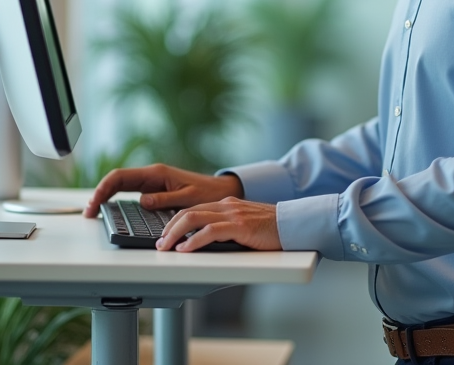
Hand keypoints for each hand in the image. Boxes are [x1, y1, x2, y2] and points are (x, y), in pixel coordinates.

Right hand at [82, 164, 243, 217]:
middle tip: (88, 212)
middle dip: (99, 194)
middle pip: (117, 180)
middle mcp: (151, 175)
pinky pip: (130, 191)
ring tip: (95, 211)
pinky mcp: (155, 189)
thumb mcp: (188, 198)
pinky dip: (117, 198)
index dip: (103, 189)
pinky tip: (111, 209)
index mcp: (156, 173)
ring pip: (121, 185)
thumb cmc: (208, 193)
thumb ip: (165, 199)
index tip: (94, 203)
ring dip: (106, 196)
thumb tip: (143, 202)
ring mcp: (152, 182)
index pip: (121, 177)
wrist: (221, 190)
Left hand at [156, 196, 281, 251]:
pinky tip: (185, 249)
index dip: (174, 222)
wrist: (293, 224)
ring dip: (175, 234)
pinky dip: (193, 240)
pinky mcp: (240, 226)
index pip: (192, 209)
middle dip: (168, 228)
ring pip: (193, 218)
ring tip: (166, 247)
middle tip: (160, 243)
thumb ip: (226, 227)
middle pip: (187, 212)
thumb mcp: (244, 223)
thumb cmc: (271, 229)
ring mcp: (232, 214)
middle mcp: (226, 205)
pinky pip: (210, 232)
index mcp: (226, 204)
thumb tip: (204, 241)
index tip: (165, 235)